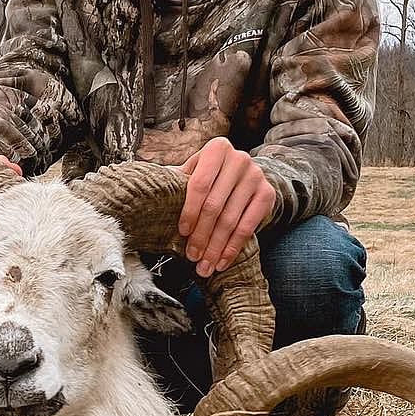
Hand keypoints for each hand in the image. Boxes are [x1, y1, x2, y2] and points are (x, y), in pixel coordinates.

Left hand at [177, 138, 275, 277]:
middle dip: (201, 236)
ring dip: (215, 247)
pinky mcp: (267, 194)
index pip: (199, 184)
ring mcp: (256, 176)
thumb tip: (146, 195)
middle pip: (215, 205)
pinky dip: (233, 248)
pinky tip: (221, 261)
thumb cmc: (210, 177)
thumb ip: (177, 181)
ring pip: (231, 220)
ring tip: (204, 266)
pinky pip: (248, 227)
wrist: (245, 176)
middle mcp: (239, 158)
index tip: (182, 233)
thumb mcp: (194, 172)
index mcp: (217, 149)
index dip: (190, 211)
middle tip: (192, 256)